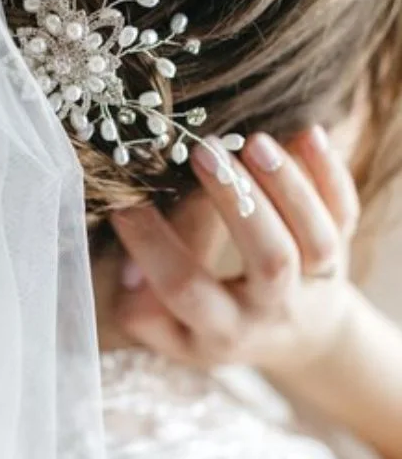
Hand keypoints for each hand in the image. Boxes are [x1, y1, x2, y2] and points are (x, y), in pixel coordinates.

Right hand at [110, 126, 361, 378]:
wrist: (303, 338)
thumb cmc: (218, 325)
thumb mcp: (174, 335)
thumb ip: (142, 311)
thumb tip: (130, 273)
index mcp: (224, 329)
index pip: (185, 288)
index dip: (152, 246)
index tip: (124, 203)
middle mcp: (275, 308)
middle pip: (270, 260)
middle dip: (236, 202)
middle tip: (202, 151)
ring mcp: (317, 280)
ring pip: (316, 236)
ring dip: (287, 185)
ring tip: (252, 141)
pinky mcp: (344, 249)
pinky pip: (346, 211)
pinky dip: (332, 173)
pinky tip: (308, 134)